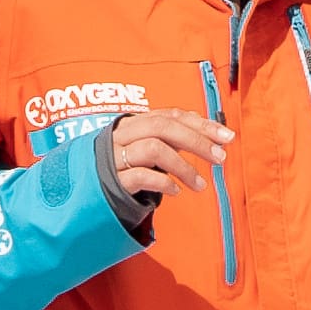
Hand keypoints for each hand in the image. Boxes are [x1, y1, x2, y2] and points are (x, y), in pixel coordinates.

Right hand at [99, 103, 227, 224]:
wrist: (83, 195)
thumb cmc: (121, 171)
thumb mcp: (145, 149)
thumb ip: (171, 138)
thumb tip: (209, 132)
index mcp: (132, 124)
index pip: (171, 115)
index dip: (201, 123)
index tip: (226, 137)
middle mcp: (122, 136)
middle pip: (163, 126)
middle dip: (197, 140)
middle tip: (220, 158)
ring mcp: (114, 158)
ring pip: (154, 148)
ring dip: (183, 166)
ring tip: (200, 184)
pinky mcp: (111, 181)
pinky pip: (141, 175)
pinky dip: (163, 182)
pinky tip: (176, 190)